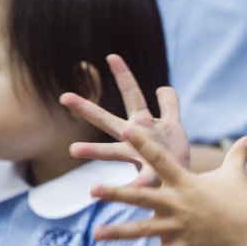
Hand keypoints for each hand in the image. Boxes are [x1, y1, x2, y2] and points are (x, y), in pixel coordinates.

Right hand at [60, 54, 188, 186]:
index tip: (112, 56)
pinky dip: (134, 185)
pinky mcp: (152, 177)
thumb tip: (162, 88)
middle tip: (64, 97)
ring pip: (113, 152)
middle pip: (108, 121)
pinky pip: (142, 180)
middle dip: (88, 109)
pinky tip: (126, 190)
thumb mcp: (173, 126)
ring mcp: (139, 158)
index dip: (124, 75)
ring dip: (94, 150)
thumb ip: (169, 106)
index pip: (132, 95)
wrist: (182, 184)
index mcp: (142, 123)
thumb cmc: (172, 154)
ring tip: (73, 149)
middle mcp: (134, 138)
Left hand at [91, 132, 246, 245]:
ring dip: (119, 233)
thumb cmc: (242, 198)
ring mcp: (178, 228)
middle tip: (92, 190)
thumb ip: (238, 154)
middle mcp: (176, 204)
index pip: (160, 159)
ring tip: (97, 234)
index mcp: (185, 182)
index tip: (125, 130)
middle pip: (141, 198)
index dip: (143, 143)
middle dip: (116, 194)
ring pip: (143, 231)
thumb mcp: (235, 173)